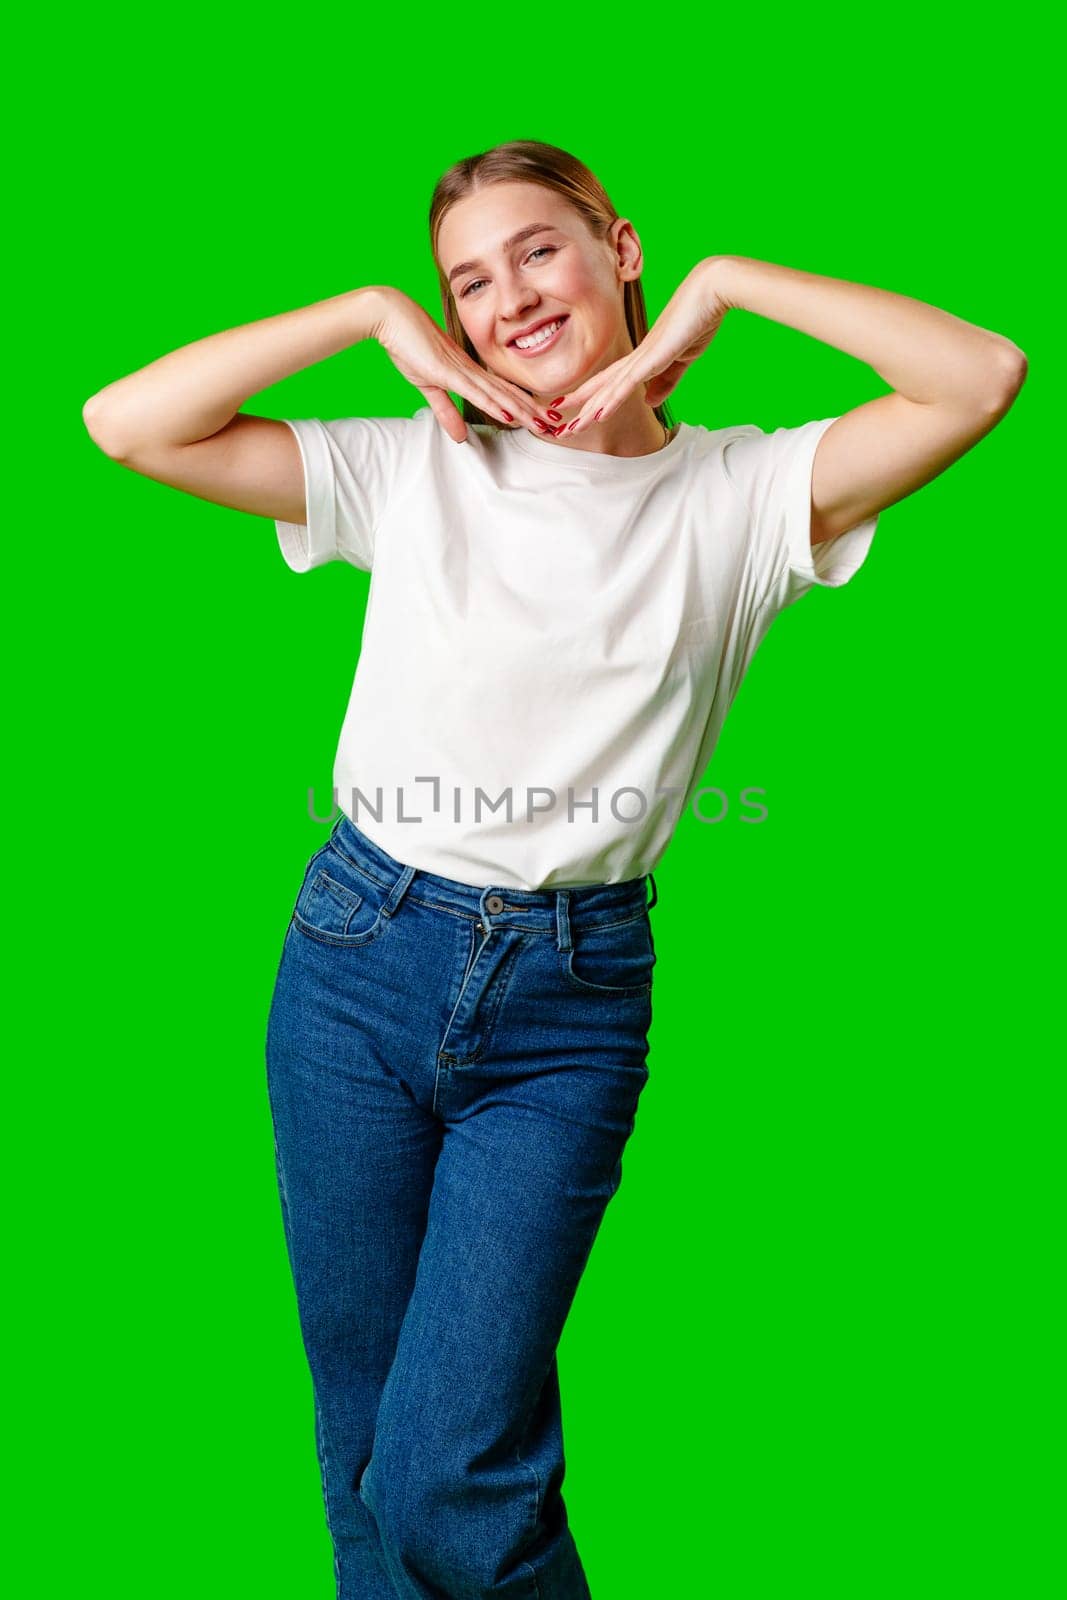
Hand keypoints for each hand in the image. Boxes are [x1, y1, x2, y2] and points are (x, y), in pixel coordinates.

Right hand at [368, 288, 551, 442]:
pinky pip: (475, 391)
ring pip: (499, 395)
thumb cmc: (408, 345)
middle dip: (534, 411)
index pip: (503, 392)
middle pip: (509, 394)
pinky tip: (510, 414)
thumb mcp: (428, 385)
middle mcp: (472, 371)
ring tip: (544, 424)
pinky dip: (494, 404)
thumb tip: (459, 436)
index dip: (525, 406)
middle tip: (558, 424)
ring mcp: (462, 370)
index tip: (543, 418)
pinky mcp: (447, 372)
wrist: (391, 317)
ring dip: (523, 411)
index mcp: (469, 372)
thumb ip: (445, 411)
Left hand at [551, 258, 729, 432]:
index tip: (574, 411)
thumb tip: (649, 402)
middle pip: (601, 387)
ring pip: (608, 389)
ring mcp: (642, 357)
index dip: (591, 397)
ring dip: (588, 411)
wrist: (711, 292)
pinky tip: (597, 414)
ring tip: (569, 430)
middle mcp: (636, 357)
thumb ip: (666, 382)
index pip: (611, 381)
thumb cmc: (698, 320)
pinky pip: (627, 384)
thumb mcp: (682, 360)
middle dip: (580, 408)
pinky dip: (611, 400)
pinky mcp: (653, 357)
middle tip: (561, 428)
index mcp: (643, 357)